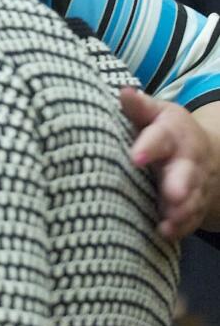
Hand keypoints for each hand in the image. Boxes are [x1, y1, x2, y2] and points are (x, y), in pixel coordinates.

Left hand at [123, 88, 219, 238]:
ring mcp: (194, 184)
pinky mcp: (195, 203)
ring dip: (181, 210)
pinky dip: (181, 226)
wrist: (201, 150)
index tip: (136, 157)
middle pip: (186, 172)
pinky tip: (166, 233)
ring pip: (192, 198)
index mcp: (172, 133)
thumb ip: (139, 108)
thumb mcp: (155, 113)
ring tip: (169, 220)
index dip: (150, 148)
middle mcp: (187, 160)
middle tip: (172, 194)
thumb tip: (124, 92)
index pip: (161, 138)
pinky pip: (192, 216)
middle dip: (180, 184)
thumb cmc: (163, 129)